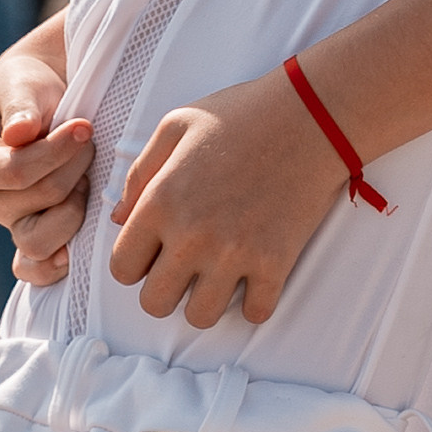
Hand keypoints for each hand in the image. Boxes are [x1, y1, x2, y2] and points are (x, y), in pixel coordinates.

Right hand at [0, 44, 93, 286]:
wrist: (46, 102)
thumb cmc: (31, 89)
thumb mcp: (23, 87)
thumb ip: (21, 109)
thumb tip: (19, 135)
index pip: (19, 172)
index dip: (57, 152)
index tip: (84, 127)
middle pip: (43, 200)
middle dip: (75, 169)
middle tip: (88, 143)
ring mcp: (14, 224)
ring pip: (43, 241)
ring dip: (77, 207)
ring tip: (86, 177)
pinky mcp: (38, 239)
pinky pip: (37, 271)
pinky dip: (57, 267)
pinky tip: (79, 247)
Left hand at [107, 67, 343, 327]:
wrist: (312, 115)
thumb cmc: (242, 114)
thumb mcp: (176, 126)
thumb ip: (140, 174)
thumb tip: (118, 220)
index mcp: (160, 203)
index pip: (122, 270)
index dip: (135, 265)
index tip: (155, 252)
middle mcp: (191, 236)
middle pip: (155, 304)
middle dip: (165, 291)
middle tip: (184, 269)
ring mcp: (235, 254)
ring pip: (201, 317)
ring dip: (206, 301)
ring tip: (218, 277)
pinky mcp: (276, 262)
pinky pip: (256, 313)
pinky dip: (254, 303)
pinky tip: (256, 279)